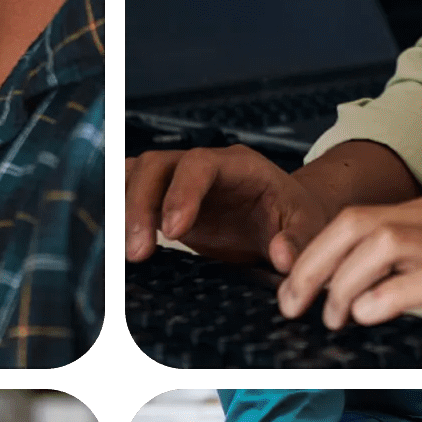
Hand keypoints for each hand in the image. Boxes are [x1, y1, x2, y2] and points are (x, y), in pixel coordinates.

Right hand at [124, 147, 326, 266]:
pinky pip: (127, 194)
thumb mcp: (309, 226)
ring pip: (134, 176)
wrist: (283, 219)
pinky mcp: (161, 199)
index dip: (182, 193)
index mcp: (238, 165)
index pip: (200, 164)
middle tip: (138, 253)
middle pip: (156, 165)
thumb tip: (283, 257)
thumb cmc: (295, 218)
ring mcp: (177, 180)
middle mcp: (202, 165)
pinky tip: (112, 244)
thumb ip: (298, 240)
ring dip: (121, 210)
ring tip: (123, 254)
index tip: (173, 233)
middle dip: (139, 205)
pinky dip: (115, 214)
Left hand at [276, 188, 421, 367]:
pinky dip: (382, 296)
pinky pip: (421, 276)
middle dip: (312, 265)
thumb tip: (364, 296)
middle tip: (293, 306)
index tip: (296, 290)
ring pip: (379, 242)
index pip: (362, 217)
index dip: (317, 252)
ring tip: (333, 319)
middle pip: (357, 223)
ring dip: (341, 284)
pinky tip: (369, 318)